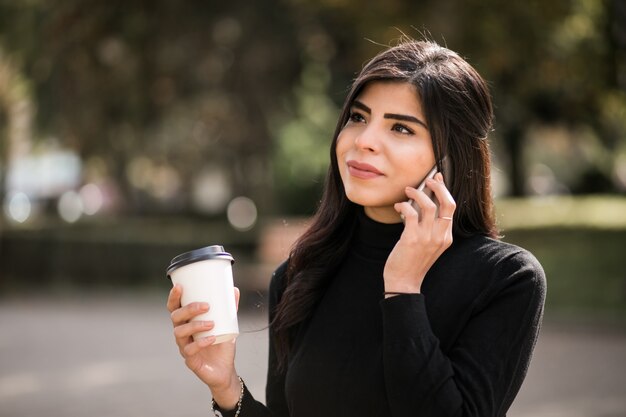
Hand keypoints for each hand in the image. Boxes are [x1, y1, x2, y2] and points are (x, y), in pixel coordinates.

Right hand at [167, 284, 241, 408]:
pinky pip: (189, 350)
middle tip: (206, 306)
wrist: (225, 369)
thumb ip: (230, 308)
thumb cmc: (221, 344)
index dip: (173, 297)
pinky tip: (212, 339)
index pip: (174, 308)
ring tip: (211, 323)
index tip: (179, 287)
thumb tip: (234, 289)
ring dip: (195, 325)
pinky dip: (201, 343)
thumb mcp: (227, 324)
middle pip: (175, 318)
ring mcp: (184, 347)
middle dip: (189, 309)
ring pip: (179, 333)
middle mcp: (182, 333)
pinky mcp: (190, 360)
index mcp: (187, 322)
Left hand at [384, 173, 455, 293]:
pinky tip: (399, 206)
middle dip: (438, 187)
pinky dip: (404, 205)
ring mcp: (427, 238)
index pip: (452, 207)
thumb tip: (424, 201)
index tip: (437, 178)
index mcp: (446, 237)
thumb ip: (429, 226)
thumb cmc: (413, 262)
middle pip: (448, 203)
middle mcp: (440, 236)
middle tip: (426, 181)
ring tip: (408, 191)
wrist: (404, 283)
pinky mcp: (412, 239)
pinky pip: (411, 213)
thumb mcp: (427, 244)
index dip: (445, 189)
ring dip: (417, 193)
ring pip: (428, 205)